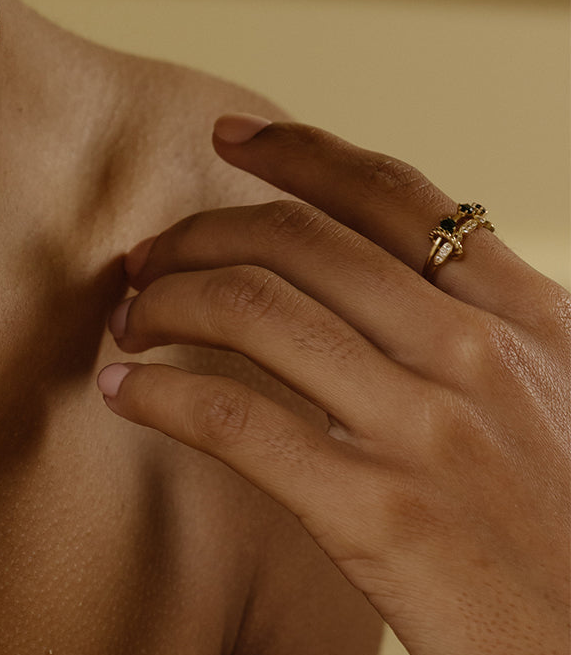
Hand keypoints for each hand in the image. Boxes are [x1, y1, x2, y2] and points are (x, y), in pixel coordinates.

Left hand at [99, 117, 568, 654]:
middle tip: (143, 262)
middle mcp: (480, 356)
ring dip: (168, 304)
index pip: (400, 198)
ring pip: (257, 312)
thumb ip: (483, 357)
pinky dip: (163, 393)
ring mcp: (429, 430)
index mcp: (533, 323)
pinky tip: (126, 395)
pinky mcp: (377, 514)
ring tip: (126, 325)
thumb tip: (383, 316)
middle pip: (303, 244)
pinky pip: (236, 417)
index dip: (302, 154)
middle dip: (200, 235)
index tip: (227, 141)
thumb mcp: (559, 426)